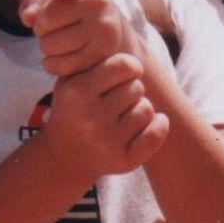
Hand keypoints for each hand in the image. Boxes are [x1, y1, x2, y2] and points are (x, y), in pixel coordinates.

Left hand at [20, 0, 141, 78]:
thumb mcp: (55, 2)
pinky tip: (57, 58)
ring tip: (56, 42)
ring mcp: (104, 29)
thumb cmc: (72, 12)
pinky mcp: (102, 55)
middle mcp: (99, 3)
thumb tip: (27, 17)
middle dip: (39, 28)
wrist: (109, 30)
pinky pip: (61, 65)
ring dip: (45, 47)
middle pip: (46, 21)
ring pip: (50, 46)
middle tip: (50, 29)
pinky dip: (51, 64)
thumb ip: (35, 6)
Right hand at [41, 52, 169, 178]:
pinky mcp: (123, 161)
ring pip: (147, 109)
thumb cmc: (74, 108)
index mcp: (77, 92)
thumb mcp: (71, 80)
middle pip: (137, 87)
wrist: (65, 156)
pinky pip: (156, 133)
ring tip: (121, 114)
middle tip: (116, 99)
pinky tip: (152, 123)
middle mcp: (91, 117)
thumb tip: (133, 61)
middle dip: (131, 89)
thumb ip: (94, 62)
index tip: (125, 72)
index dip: (129, 66)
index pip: (124, 65)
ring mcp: (107, 141)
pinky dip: (158, 126)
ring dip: (139, 108)